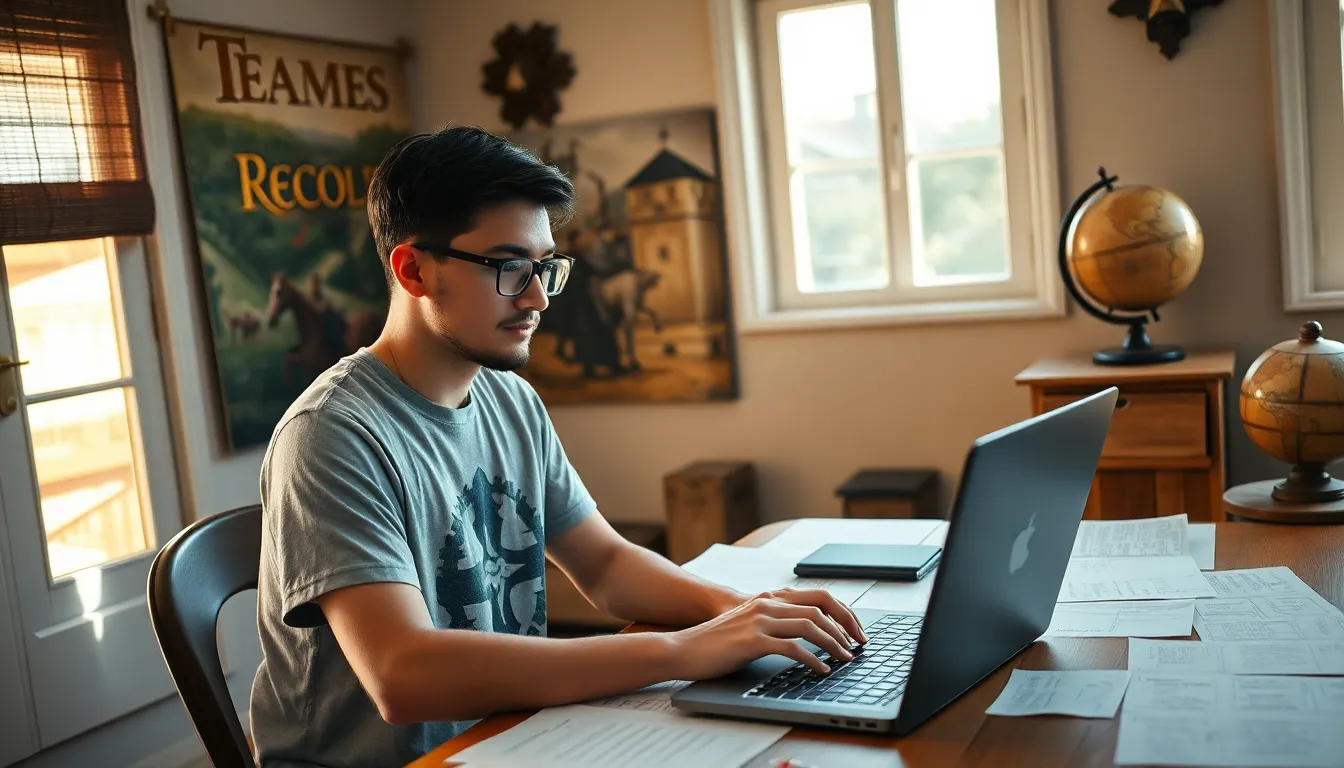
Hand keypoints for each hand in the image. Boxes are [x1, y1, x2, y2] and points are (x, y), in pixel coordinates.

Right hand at [669, 588, 867, 679]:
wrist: (684, 648)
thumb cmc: (717, 641)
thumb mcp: (750, 623)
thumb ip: (774, 620)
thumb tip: (807, 631)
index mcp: (769, 598)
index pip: (819, 595)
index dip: (843, 612)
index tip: (856, 630)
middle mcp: (767, 603)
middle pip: (820, 608)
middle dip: (845, 627)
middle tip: (858, 646)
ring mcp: (760, 620)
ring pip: (810, 625)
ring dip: (834, 644)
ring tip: (845, 659)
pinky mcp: (752, 640)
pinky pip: (792, 647)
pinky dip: (813, 659)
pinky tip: (821, 669)